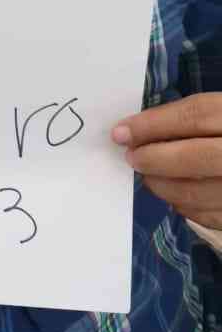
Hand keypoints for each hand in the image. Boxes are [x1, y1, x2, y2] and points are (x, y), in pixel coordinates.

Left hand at [112, 93, 221, 230]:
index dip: (155, 123)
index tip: (122, 131)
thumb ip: (197, 118)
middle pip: (196, 157)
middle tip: (132, 157)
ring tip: (149, 175)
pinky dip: (185, 205)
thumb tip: (140, 129)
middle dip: (155, 158)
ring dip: (163, 185)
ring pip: (199, 193)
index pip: (198, 115)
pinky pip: (209, 216)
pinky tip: (175, 194)